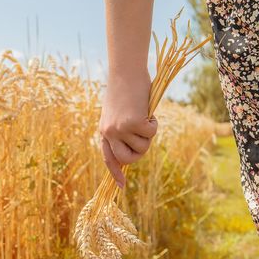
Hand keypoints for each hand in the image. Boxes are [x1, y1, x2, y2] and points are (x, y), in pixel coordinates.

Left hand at [98, 71, 157, 188]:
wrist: (125, 72)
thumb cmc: (125, 89)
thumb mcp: (118, 112)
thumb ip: (122, 130)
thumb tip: (134, 147)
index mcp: (104, 131)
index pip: (108, 158)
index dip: (115, 173)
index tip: (121, 186)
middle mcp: (108, 133)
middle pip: (127, 159)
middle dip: (139, 154)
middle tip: (144, 139)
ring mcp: (119, 129)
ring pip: (142, 148)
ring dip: (148, 136)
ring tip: (144, 117)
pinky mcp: (132, 123)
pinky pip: (150, 134)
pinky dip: (154, 124)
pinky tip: (148, 111)